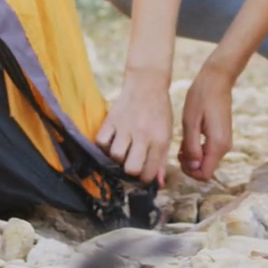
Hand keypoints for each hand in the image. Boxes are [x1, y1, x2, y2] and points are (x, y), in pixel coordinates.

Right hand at [95, 68, 171, 183]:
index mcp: (159, 140)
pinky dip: (104, 145)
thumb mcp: (166, 134)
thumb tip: (159, 183)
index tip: (142, 176)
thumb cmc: (159, 111)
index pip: (149, 172)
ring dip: (117, 157)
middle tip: (131, 164)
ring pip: (115, 156)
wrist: (147, 83)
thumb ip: (161, 160)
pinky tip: (111, 142)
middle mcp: (143, 135)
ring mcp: (125, 127)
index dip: (144, 179)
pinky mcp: (111, 120)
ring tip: (121, 151)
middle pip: (131, 168)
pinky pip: (101, 141)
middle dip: (130, 171)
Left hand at [178, 62, 236, 181]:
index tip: (179, 157)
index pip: (204, 175)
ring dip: (192, 156)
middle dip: (189, 164)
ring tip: (183, 140)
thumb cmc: (201, 97)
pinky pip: (208, 152)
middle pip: (205, 170)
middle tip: (178, 148)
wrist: (217, 79)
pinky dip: (197, 149)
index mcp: (218, 145)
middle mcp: (225, 147)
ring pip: (206, 161)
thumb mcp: (191, 122)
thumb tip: (193, 167)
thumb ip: (191, 147)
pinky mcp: (221, 136)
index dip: (189, 171)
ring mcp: (224, 142)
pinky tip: (189, 136)